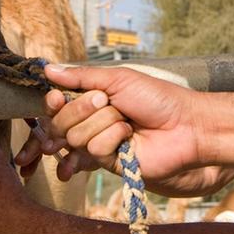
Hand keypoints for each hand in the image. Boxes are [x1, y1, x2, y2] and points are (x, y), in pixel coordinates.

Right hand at [16, 66, 218, 192]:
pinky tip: (129, 139)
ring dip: (103, 123)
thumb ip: (81, 76)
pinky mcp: (108, 164)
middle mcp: (90, 124)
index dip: (53, 103)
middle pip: (60, 123)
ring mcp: (98, 144)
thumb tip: (48, 69)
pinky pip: (94, 151)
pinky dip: (113, 139)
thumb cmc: (156, 98)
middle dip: (81, 109)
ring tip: (126, 122)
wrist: (184, 125)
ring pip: (75, 137)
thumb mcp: (117, 79)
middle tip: (105, 102)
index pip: (56, 105)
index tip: (57, 97)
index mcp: (91, 101)